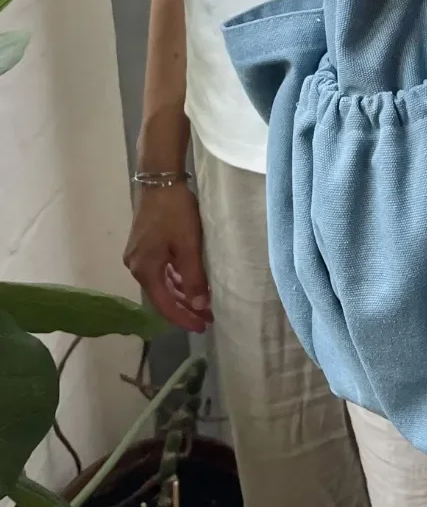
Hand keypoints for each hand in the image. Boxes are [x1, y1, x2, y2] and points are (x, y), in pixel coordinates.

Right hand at [123, 185, 211, 333]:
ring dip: (182, 294)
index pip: (164, 305)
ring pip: (162, 283)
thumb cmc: (174, 212)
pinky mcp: (145, 245)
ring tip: (204, 303)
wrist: (160, 179)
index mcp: (144, 270)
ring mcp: (139, 255)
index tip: (202, 327)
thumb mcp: (188, 246)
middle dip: (185, 308)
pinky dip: (176, 279)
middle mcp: (137, 266)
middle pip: (161, 296)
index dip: (183, 318)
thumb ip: (193, 278)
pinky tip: (192, 283)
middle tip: (208, 318)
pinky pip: (162, 270)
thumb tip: (198, 307)